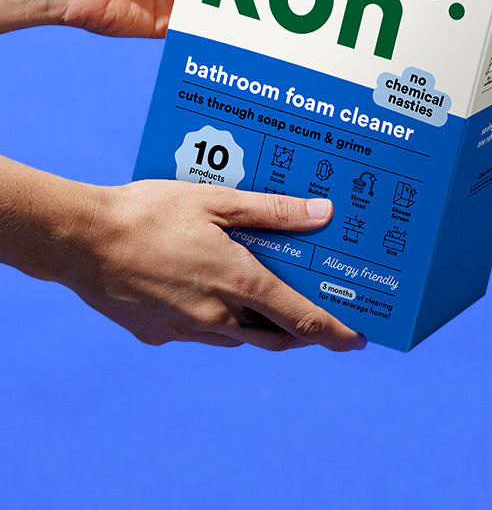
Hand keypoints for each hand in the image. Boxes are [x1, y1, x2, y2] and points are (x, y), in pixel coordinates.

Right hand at [66, 180, 365, 351]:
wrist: (84, 241)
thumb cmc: (152, 212)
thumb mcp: (218, 200)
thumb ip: (272, 211)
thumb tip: (323, 213)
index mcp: (239, 283)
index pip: (301, 319)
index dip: (333, 332)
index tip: (357, 340)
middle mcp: (218, 317)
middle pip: (274, 337)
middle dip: (300, 333)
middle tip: (319, 321)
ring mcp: (187, 330)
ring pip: (236, 336)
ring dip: (258, 325)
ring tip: (266, 299)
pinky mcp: (159, 334)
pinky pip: (200, 332)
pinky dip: (216, 318)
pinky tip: (206, 289)